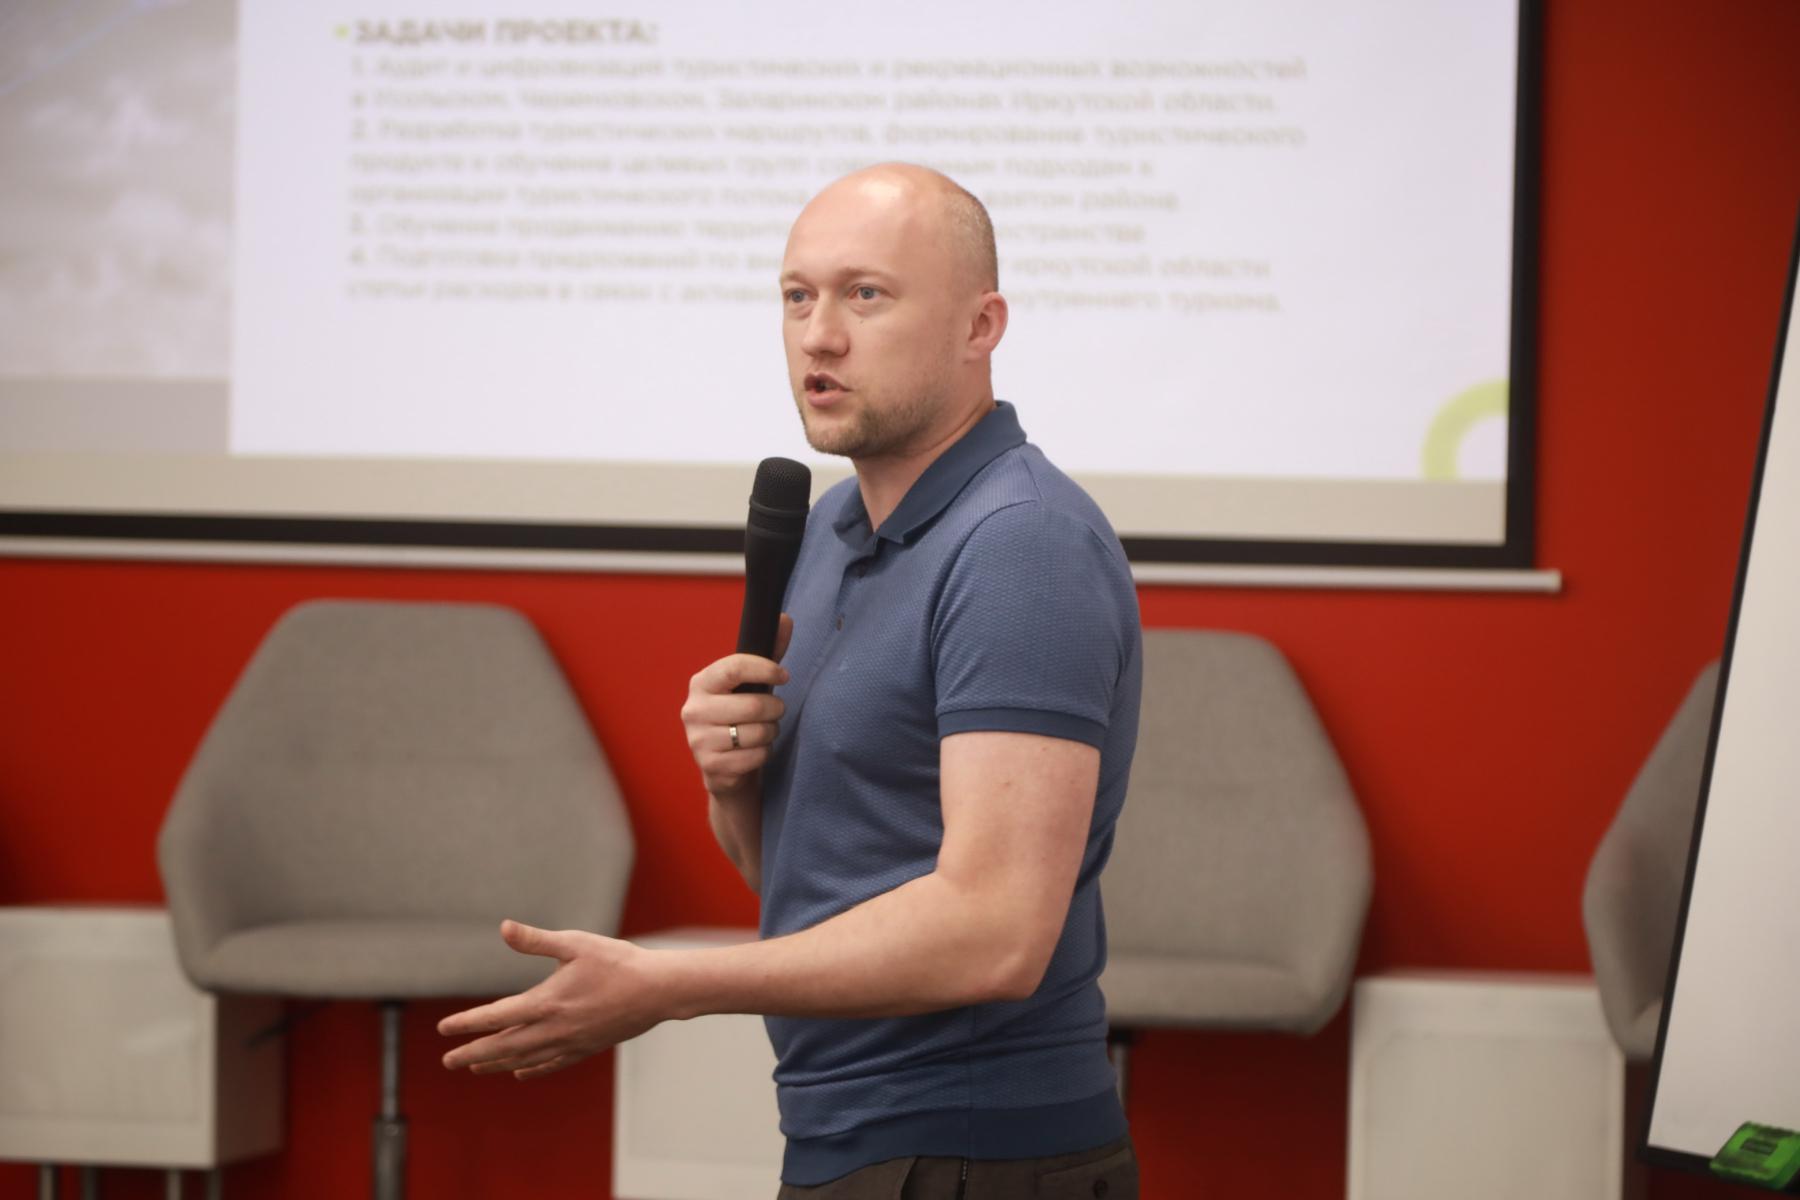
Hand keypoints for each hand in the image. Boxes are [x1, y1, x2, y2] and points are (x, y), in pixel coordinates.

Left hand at [438, 920, 662, 1080]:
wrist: (657, 990)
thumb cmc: (617, 961)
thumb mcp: (575, 943)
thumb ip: (536, 940)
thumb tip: (503, 928)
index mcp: (547, 1001)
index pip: (496, 1016)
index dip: (468, 1023)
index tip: (443, 1029)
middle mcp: (554, 1028)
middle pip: (504, 1046)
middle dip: (473, 1053)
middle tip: (448, 1061)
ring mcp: (570, 1042)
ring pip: (524, 1059)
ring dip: (496, 1064)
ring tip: (474, 1068)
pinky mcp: (586, 1047)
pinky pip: (551, 1063)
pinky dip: (532, 1069)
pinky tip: (519, 1072)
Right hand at [680, 613, 792, 797]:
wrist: (723, 766)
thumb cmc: (739, 716)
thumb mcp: (751, 684)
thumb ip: (768, 653)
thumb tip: (784, 618)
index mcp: (701, 683)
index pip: (734, 667)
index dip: (765, 668)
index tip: (785, 674)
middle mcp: (693, 710)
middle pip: (752, 705)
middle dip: (775, 708)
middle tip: (776, 711)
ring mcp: (698, 740)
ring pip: (757, 733)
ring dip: (770, 732)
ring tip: (764, 731)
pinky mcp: (710, 766)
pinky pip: (755, 756)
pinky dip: (764, 753)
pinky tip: (755, 751)